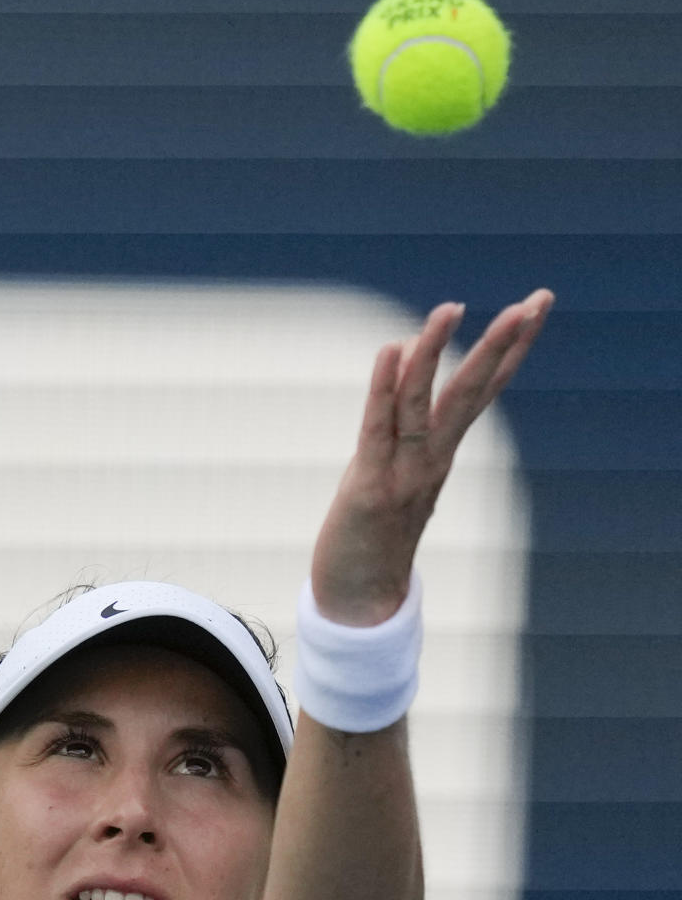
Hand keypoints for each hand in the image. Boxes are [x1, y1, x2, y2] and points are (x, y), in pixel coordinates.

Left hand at [309, 288, 555, 625]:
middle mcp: (433, 458)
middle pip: (472, 391)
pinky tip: (390, 350)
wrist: (361, 599)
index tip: (538, 306)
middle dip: (502, 343)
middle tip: (538, 300)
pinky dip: (383, 388)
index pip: (484, 390)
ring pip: (423, 402)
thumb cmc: (374, 533)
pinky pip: (378, 429)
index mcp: (442, 452)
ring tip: (451, 307)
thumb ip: (407, 429)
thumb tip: (407, 369)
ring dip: (435, 353)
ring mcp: (405, 473)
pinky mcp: (371, 487)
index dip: (511, 348)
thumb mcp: (398, 473)